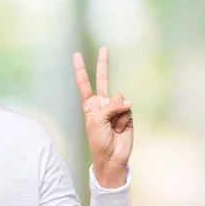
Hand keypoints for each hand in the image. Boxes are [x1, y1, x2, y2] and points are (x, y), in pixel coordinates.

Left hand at [73, 46, 133, 187]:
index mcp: (90, 106)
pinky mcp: (128, 114)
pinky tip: (120, 130)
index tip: (76, 54)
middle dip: (103, 64)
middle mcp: (103, 104)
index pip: (84, 84)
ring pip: (119, 99)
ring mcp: (116, 108)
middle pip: (103, 80)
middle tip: (104, 48)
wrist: (111, 157)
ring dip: (116, 114)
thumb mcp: (97, 121)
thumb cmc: (98, 141)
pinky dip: (123, 120)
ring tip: (113, 127)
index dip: (80, 70)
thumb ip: (110, 107)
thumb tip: (127, 101)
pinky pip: (127, 109)